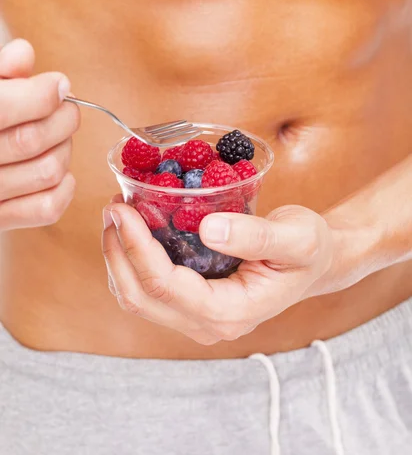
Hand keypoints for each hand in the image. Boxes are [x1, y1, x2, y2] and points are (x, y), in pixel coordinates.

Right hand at [0, 39, 79, 229]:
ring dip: (64, 149)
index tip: (59, 84)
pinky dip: (65, 187)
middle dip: (63, 118)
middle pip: (33, 139)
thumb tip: (24, 54)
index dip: (43, 92)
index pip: (5, 107)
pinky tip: (57, 169)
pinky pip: (48, 208)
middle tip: (66, 109)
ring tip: (57, 137)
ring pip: (48, 171)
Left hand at [102, 199, 342, 344]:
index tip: (122, 210)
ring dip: (119, 258)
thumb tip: (207, 228)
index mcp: (231, 312)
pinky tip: (133, 231)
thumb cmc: (309, 249)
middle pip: (142, 298)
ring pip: (139, 299)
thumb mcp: (296, 237)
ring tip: (116, 215)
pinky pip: (149, 292)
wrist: (315, 262)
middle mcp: (209, 324)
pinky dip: (132, 262)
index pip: (166, 286)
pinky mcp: (193, 306)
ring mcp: (198, 319)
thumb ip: (256, 235)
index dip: (136, 248)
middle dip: (118, 252)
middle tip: (113, 208)